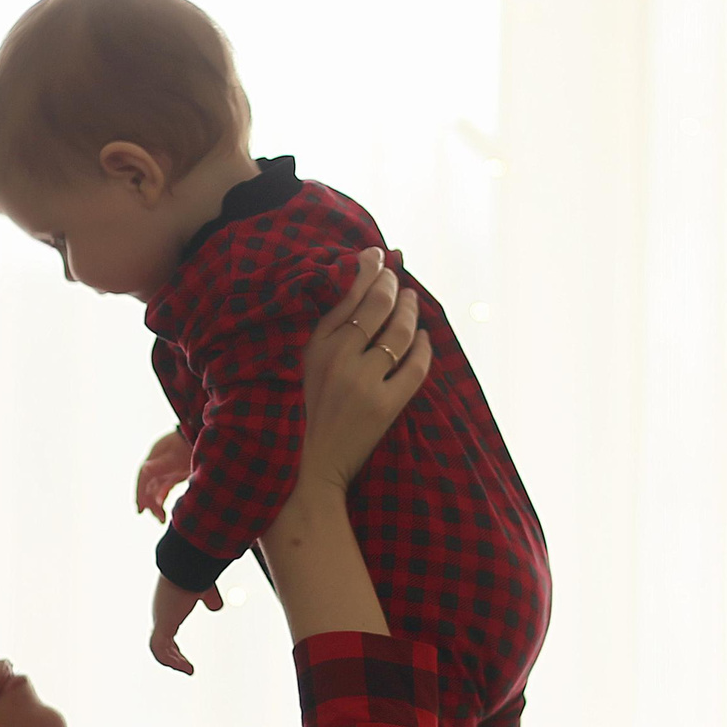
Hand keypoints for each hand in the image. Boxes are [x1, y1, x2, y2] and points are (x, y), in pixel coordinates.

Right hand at [135, 428, 191, 522]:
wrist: (210, 436)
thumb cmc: (191, 445)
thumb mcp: (176, 456)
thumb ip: (161, 465)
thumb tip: (144, 470)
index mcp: (155, 455)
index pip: (143, 478)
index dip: (140, 494)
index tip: (140, 510)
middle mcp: (158, 461)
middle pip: (148, 485)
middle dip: (149, 502)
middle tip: (155, 518)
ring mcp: (167, 466)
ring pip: (156, 488)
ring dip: (157, 503)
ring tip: (161, 519)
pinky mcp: (176, 471)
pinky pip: (165, 486)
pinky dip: (163, 497)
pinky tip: (164, 510)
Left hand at [147, 574, 220, 675]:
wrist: (187, 567)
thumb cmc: (194, 574)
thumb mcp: (205, 590)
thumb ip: (210, 599)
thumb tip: (216, 607)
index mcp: (169, 607)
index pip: (166, 630)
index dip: (173, 645)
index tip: (182, 656)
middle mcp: (161, 614)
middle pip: (160, 641)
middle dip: (172, 656)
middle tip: (186, 668)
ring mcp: (160, 619)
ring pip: (158, 649)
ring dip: (172, 661)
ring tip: (187, 670)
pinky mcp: (162, 624)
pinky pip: (159, 650)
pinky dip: (169, 660)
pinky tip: (184, 667)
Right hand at [296, 248, 431, 498]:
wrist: (307, 472)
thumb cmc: (302, 417)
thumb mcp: (302, 368)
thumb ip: (325, 332)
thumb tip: (354, 291)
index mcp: (312, 348)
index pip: (346, 296)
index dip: (367, 270)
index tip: (377, 255)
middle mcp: (337, 359)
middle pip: (376, 306)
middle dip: (393, 284)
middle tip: (399, 278)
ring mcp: (363, 383)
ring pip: (399, 332)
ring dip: (411, 311)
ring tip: (412, 301)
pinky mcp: (384, 407)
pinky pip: (415, 367)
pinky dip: (424, 348)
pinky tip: (424, 339)